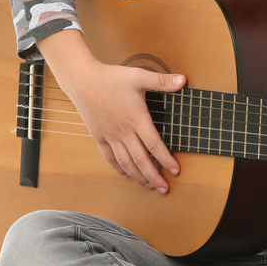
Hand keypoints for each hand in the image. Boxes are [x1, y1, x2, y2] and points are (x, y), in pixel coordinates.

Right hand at [36, 30, 184, 192]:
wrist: (82, 80)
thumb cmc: (111, 78)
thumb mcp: (139, 76)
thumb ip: (162, 81)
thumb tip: (184, 80)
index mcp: (136, 119)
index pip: (154, 145)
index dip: (166, 160)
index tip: (175, 171)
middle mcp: (123, 131)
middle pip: (141, 160)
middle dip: (154, 177)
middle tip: (164, 188)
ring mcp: (110, 136)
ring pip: (125, 162)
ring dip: (138, 177)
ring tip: (149, 186)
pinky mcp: (99, 136)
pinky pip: (109, 157)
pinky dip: (119, 168)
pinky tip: (126, 176)